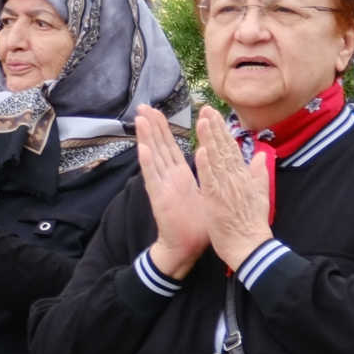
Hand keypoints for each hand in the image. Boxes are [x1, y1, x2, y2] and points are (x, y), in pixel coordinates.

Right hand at [135, 110, 207, 278]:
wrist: (188, 247)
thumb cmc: (198, 224)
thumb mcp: (207, 192)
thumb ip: (208, 174)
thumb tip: (213, 159)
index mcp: (180, 176)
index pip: (171, 147)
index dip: (163, 129)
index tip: (158, 112)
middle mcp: (168, 178)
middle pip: (159, 147)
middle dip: (151, 126)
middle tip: (143, 107)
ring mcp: (162, 187)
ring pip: (153, 157)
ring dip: (146, 138)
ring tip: (140, 119)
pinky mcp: (160, 199)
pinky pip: (153, 178)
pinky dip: (148, 164)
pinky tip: (143, 149)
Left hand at [193, 107, 273, 271]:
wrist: (250, 246)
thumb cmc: (251, 223)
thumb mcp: (260, 194)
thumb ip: (259, 173)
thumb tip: (263, 156)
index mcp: (243, 176)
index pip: (231, 149)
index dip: (222, 131)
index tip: (214, 115)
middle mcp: (235, 178)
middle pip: (224, 149)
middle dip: (215, 128)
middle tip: (206, 108)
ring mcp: (226, 188)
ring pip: (216, 160)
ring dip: (209, 140)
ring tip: (203, 121)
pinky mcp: (216, 200)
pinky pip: (210, 180)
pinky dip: (205, 166)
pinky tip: (200, 151)